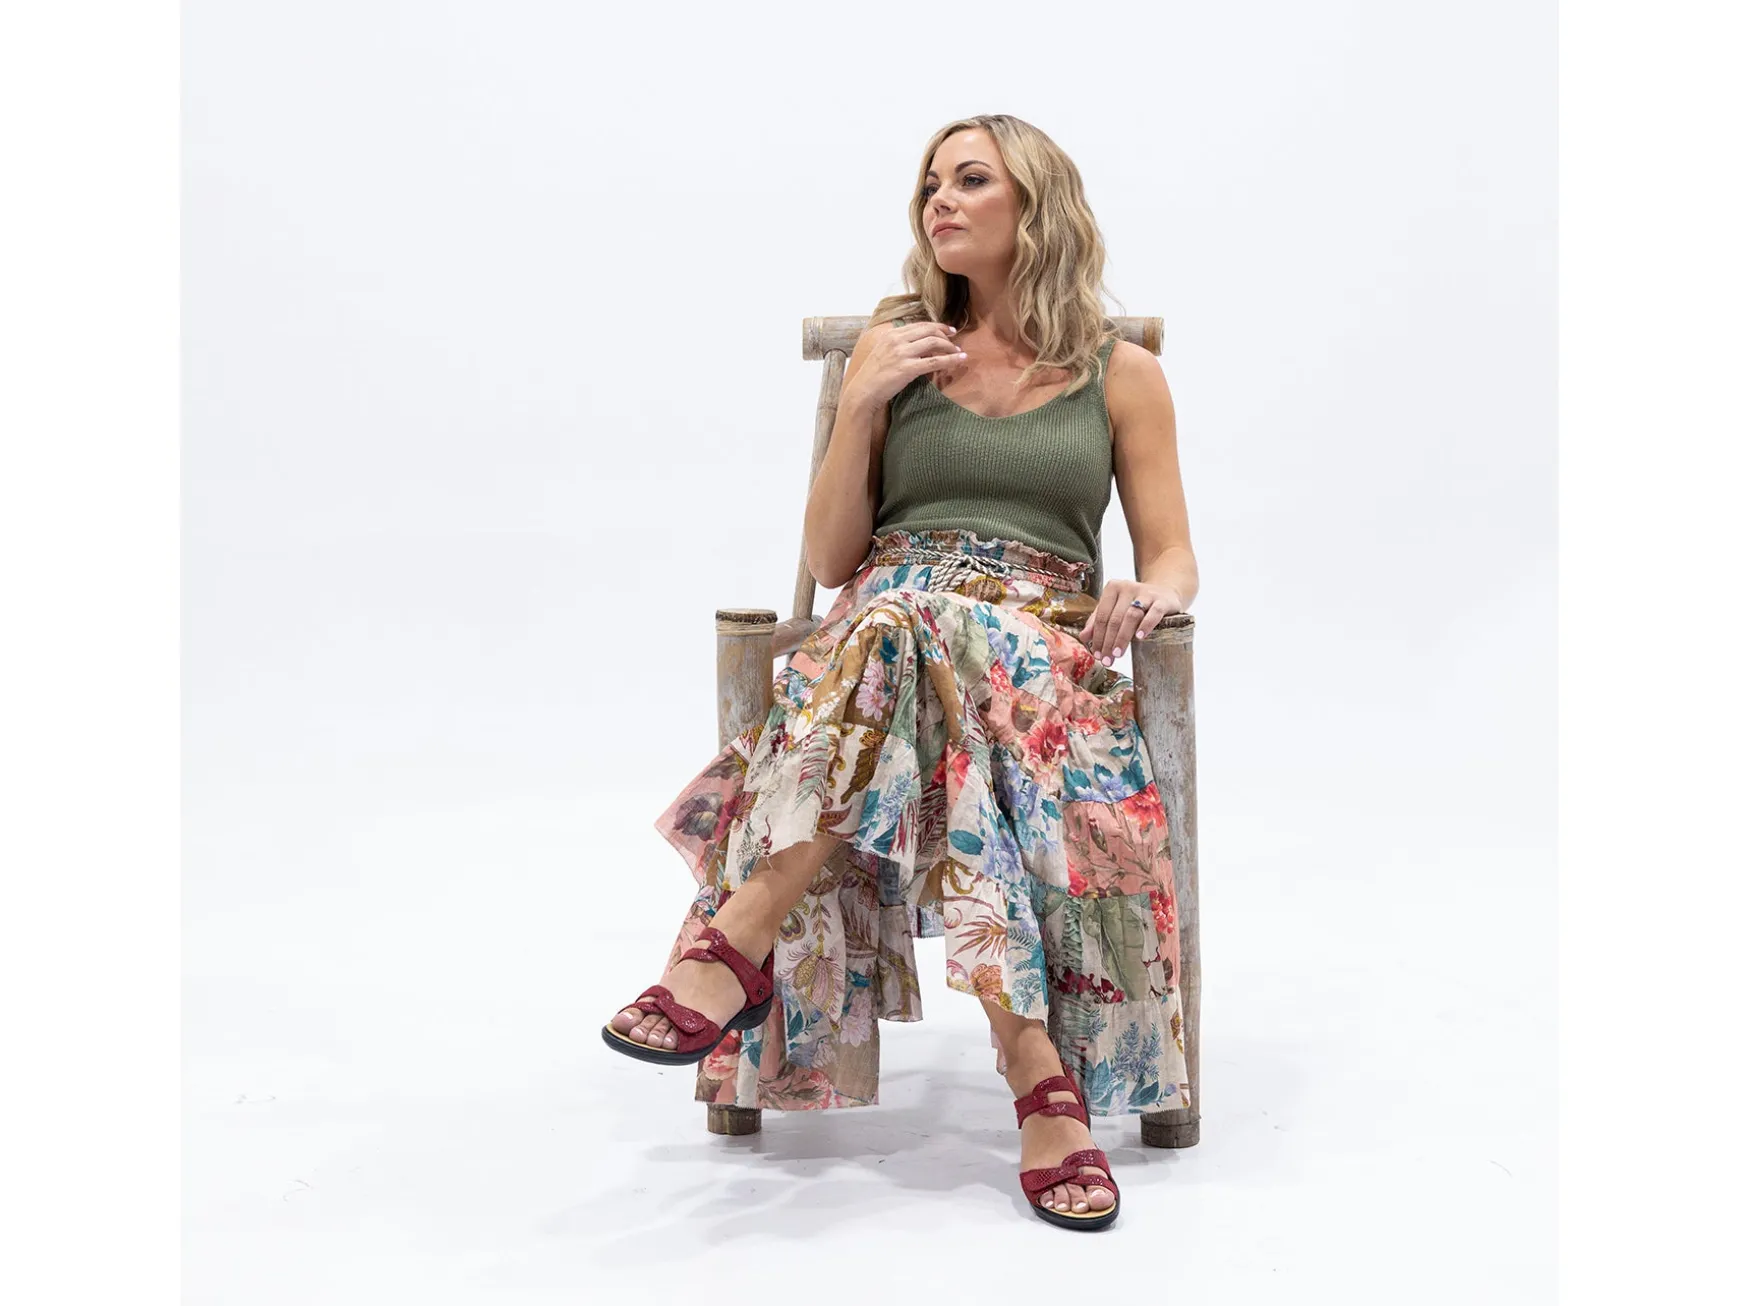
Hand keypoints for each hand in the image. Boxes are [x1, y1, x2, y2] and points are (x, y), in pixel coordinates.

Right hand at [840, 317, 966, 410]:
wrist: (863, 391)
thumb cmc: (872, 376)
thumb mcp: (883, 353)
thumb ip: (898, 346)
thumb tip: (919, 347)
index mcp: (891, 334)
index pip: (919, 325)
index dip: (937, 326)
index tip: (948, 330)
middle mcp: (897, 340)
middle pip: (929, 330)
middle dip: (945, 334)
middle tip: (955, 340)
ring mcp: (902, 353)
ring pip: (934, 343)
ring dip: (950, 346)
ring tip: (958, 352)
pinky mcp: (908, 368)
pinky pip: (935, 361)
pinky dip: (951, 359)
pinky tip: (960, 359)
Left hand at [1079, 580, 1182, 665]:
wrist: (1165, 594)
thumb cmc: (1136, 604)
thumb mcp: (1115, 610)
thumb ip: (1098, 621)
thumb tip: (1083, 637)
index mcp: (1112, 588)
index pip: (1101, 616)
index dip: (1097, 637)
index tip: (1097, 654)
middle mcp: (1128, 587)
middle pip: (1114, 619)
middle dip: (1108, 642)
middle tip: (1107, 660)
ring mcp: (1146, 593)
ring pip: (1130, 616)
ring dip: (1122, 637)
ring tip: (1118, 654)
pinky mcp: (1162, 601)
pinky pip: (1153, 613)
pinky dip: (1145, 625)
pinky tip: (1139, 638)